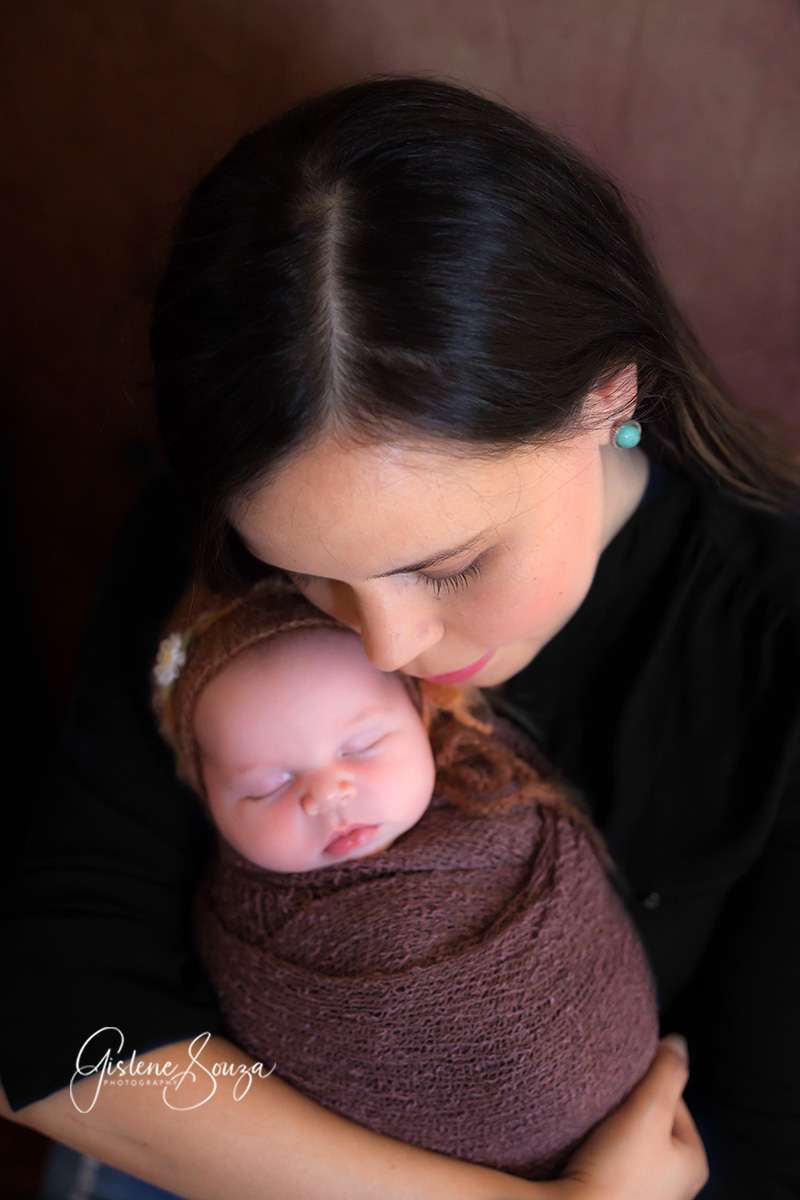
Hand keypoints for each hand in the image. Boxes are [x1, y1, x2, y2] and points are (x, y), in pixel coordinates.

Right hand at [555, 1036, 708, 1199]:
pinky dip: (601, 1147)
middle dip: (630, 1104)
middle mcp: (677, 1181)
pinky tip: (588, 1143)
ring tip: (596, 1119)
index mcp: (694, 1161)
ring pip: (630, 1139)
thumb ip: (667, 1071)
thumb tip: (677, 1043)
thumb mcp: (649, 1110)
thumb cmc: (618, 1173)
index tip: (625, 1076)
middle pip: (651, 1120)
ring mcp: (648, 1192)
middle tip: (608, 1097)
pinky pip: (612, 1159)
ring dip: (613, 1125)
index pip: (675, 1100)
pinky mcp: (619, 1196)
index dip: (648, 1081)